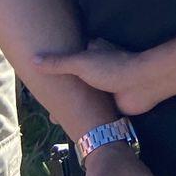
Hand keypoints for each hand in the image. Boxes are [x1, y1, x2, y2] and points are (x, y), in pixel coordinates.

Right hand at [37, 39, 159, 114]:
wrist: (142, 85)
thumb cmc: (112, 68)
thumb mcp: (80, 63)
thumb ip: (57, 63)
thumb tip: (33, 60)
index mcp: (92, 51)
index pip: (70, 56)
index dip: (56, 64)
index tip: (41, 74)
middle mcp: (99, 67)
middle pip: (76, 78)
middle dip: (64, 90)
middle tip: (45, 101)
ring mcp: (106, 85)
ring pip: (85, 96)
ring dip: (74, 105)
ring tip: (54, 117)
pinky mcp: (111, 101)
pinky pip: (93, 109)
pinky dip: (84, 116)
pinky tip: (73, 124)